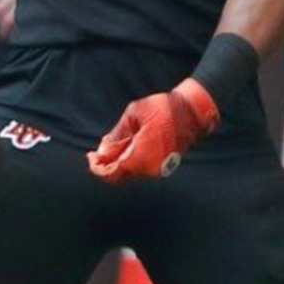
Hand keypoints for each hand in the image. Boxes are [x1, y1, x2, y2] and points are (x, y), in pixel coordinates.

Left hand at [88, 79, 219, 183]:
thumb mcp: (134, 115)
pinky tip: (128, 146)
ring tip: (114, 144)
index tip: (90, 157)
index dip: (97, 167)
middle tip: (97, 152)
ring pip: (130, 171)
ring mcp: (158, 168)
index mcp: (140, 156)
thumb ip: (117, 135)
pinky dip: (131, 159)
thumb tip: (103, 150)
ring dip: (119, 161)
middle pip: (120, 174)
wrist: (193, 111)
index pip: (112, 173)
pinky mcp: (164, 164)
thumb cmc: (164, 108)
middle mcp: (149, 167)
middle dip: (106, 164)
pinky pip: (141, 167)